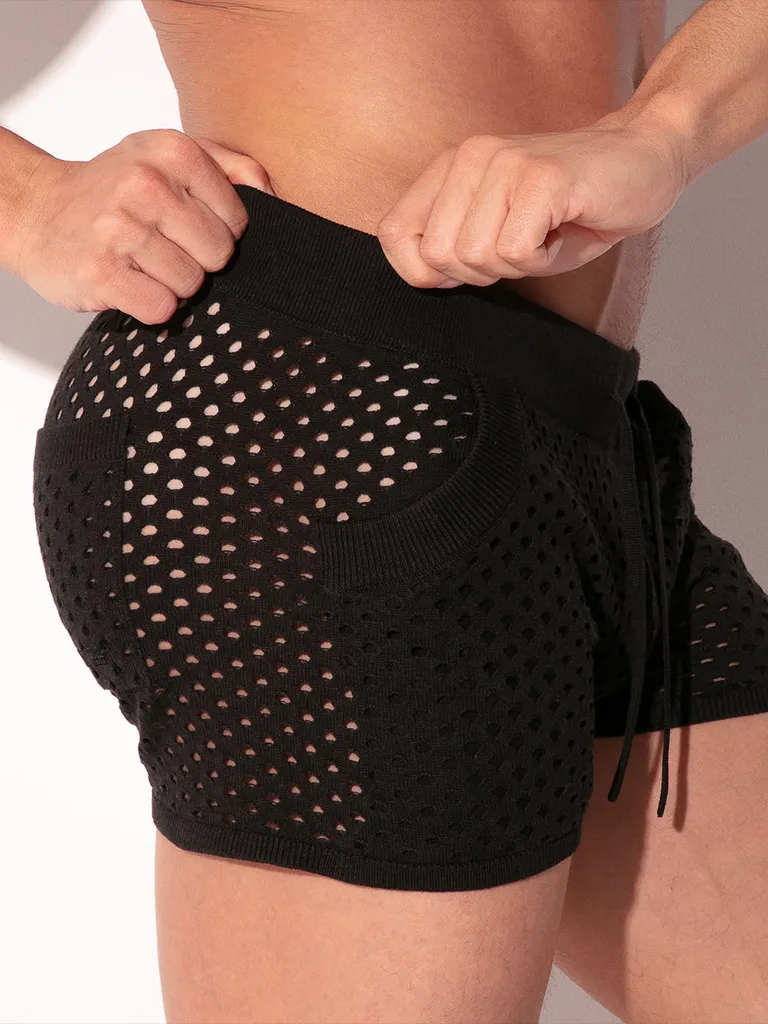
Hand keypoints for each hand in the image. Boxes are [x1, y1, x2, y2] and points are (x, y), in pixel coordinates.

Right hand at [11, 128, 274, 323]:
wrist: (38, 210)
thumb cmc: (114, 189)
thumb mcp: (167, 156)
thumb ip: (227, 165)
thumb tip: (270, 193)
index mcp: (171, 152)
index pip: (237, 220)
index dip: (218, 232)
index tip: (186, 225)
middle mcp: (145, 185)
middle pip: (218, 255)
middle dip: (197, 260)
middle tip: (164, 247)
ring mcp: (119, 229)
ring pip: (191, 285)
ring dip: (172, 284)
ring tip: (142, 263)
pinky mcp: (100, 272)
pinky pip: (162, 309)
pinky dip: (150, 306)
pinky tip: (129, 283)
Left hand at [376, 113, 688, 288]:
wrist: (647, 158)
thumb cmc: (572, 205)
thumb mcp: (500, 228)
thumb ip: (455, 247)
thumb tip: (427, 277)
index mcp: (451, 168)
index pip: (394, 234)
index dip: (424, 272)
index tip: (470, 268)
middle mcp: (471, 158)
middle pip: (439, 256)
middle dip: (481, 273)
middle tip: (521, 247)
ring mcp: (505, 164)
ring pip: (476, 257)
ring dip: (516, 265)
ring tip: (544, 233)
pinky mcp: (540, 179)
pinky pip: (516, 253)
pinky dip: (543, 260)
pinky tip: (562, 230)